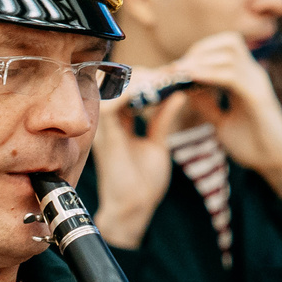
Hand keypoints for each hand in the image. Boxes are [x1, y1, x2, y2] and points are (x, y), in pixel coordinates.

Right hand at [90, 83, 175, 247]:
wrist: (134, 209)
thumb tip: (177, 94)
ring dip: (140, 81)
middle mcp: (108, 122)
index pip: (127, 88)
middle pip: (118, 82)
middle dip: (145, 75)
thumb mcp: (159, 144)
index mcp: (118, 122)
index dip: (149, 78)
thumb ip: (163, 119)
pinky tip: (152, 91)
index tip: (174, 73)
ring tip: (165, 80)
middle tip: (172, 73)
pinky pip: (112, 105)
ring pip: (113, 88)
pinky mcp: (105, 136)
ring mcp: (104, 127)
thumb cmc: (144, 183)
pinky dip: (131, 94)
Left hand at [168, 33, 281, 198]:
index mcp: (246, 78)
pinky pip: (232, 74)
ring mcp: (257, 83)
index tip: (176, 69)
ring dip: (201, 58)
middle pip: (228, 41)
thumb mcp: (222, 121)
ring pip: (230, 51)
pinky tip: (191, 78)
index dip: (199, 52)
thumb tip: (186, 89)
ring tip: (180, 72)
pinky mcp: (258, 97)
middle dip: (199, 49)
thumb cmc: (253, 145)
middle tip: (177, 68)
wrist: (277, 165)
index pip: (225, 48)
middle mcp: (253, 75)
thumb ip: (207, 104)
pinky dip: (209, 73)